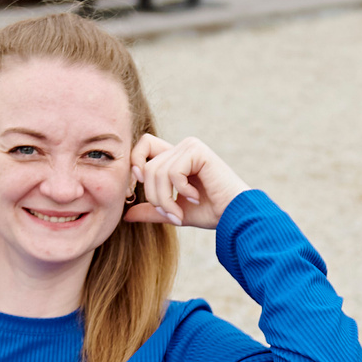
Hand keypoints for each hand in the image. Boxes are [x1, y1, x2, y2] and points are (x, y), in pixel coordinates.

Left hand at [127, 134, 248, 229]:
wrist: (235, 215)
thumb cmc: (211, 212)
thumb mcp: (174, 212)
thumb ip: (152, 210)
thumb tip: (126, 215)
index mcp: (176, 157)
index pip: (143, 146)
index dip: (135, 164)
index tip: (139, 189)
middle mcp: (183, 147)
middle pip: (146, 166)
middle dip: (153, 196)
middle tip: (170, 215)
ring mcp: (190, 147)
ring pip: (156, 171)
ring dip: (165, 200)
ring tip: (180, 215)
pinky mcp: (198, 152)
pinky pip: (172, 172)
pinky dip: (180, 191)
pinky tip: (195, 197)